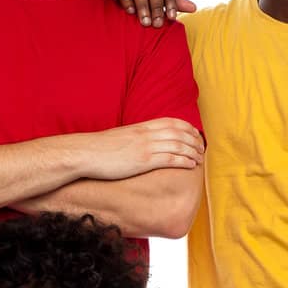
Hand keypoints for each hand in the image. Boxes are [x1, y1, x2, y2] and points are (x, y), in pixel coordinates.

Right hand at [84, 118, 203, 179]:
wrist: (86, 153)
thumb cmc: (99, 149)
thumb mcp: (120, 138)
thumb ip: (133, 138)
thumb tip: (138, 144)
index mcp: (141, 127)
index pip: (171, 122)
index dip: (186, 127)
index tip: (194, 133)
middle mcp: (146, 134)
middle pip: (178, 133)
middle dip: (193, 140)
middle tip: (201, 148)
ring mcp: (146, 147)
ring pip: (178, 145)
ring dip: (192, 151)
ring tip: (200, 158)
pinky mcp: (144, 161)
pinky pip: (170, 159)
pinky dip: (184, 161)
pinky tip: (191, 165)